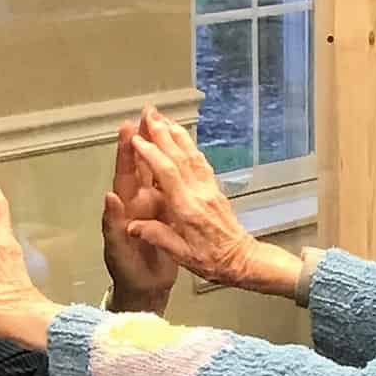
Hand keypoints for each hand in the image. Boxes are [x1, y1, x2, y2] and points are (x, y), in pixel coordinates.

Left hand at [101, 119, 178, 309]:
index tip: (128, 128)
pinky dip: (175, 168)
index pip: (125, 175)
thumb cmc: (127, 271)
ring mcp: (154, 205)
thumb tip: (109, 196)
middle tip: (148, 113)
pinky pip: (171, 185)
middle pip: (141, 165)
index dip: (126, 152)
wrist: (145, 288)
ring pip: (157, 171)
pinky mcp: (168, 213)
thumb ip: (112, 224)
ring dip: (160, 148)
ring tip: (165, 123)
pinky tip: (182, 153)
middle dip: (144, 139)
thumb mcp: (117, 250)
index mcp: (125, 207)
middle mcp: (138, 201)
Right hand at [123, 109, 297, 295]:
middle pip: (179, 156)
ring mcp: (209, 188)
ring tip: (163, 117)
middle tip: (149, 113)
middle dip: (162, 132)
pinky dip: (189, 145)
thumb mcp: (181, 256)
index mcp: (187, 209)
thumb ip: (156, 236)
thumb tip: (132, 226)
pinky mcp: (214, 188)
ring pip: (191, 154)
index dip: (151, 154)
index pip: (167, 174)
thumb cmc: (212, 261)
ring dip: (176, 133)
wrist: (242, 260)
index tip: (137, 139)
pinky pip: (200, 161)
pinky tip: (182, 137)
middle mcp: (199, 193)